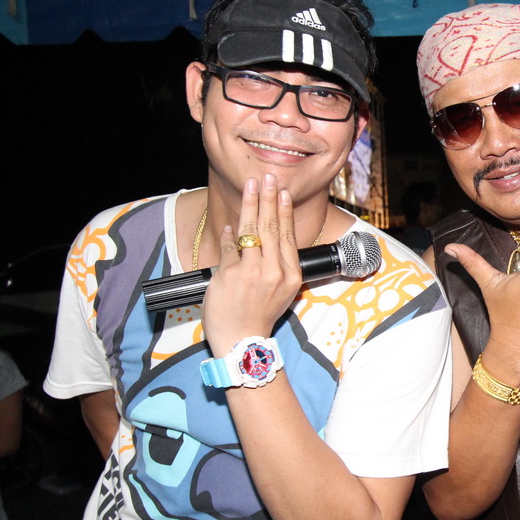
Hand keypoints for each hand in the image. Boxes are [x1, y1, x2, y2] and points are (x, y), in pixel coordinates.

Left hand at [202, 174, 303, 356]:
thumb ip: (274, 265)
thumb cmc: (259, 316)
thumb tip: (259, 238)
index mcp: (290, 275)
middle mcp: (275, 271)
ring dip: (250, 205)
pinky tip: (228, 225)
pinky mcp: (232, 275)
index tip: (282, 192)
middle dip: (268, 198)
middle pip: (271, 227)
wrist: (242, 342)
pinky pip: (230, 247)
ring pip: (252, 231)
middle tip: (266, 177)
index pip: (286, 235)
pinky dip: (229, 234)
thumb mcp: (279, 291)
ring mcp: (253, 272)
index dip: (283, 211)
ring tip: (250, 187)